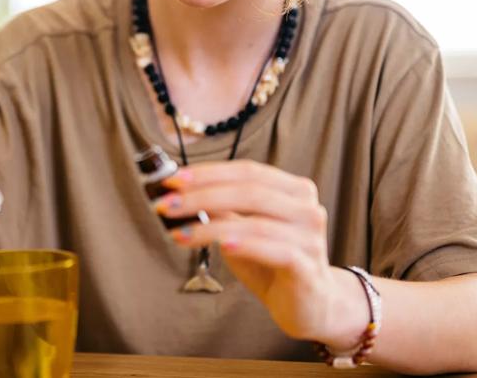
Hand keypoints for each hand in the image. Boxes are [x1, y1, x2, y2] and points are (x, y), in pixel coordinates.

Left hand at [154, 160, 366, 345]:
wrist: (309, 307)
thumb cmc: (272, 264)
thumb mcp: (243, 231)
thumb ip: (221, 209)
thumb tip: (180, 190)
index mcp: (294, 190)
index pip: (248, 171)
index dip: (209, 173)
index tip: (172, 179)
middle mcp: (307, 207)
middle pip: (250, 191)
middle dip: (202, 195)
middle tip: (166, 205)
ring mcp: (310, 237)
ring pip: (256, 222)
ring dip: (210, 226)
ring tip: (179, 233)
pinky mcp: (307, 266)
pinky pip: (273, 250)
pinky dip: (244, 244)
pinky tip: (221, 247)